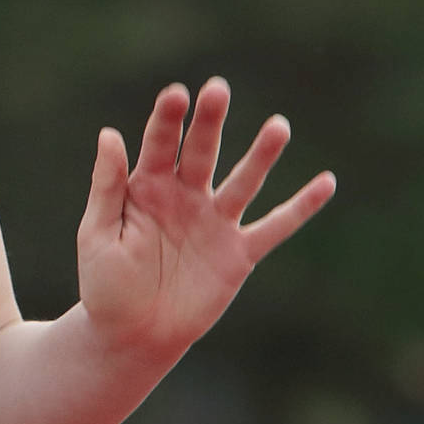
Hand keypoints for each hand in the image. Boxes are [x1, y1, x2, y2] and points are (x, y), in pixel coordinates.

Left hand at [77, 77, 335, 359]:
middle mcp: (184, 196)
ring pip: (243, 181)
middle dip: (209, 122)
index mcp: (145, 187)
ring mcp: (214, 222)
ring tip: (278, 126)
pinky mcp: (238, 254)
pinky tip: (327, 183)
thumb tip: (109, 134)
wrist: (131, 334)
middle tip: (218, 89)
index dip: (167, 119)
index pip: (158, 144)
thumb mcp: (97, 235)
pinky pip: (275, 227)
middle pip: (201, 151)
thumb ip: (106, 187)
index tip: (176, 93)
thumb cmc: (104, 285)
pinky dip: (301, 208)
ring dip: (261, 155)